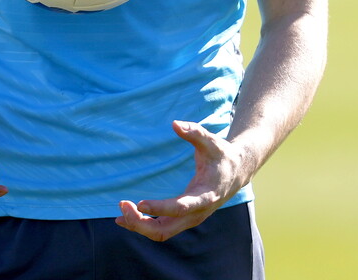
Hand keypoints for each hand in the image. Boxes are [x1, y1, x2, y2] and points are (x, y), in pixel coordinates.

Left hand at [115, 120, 248, 241]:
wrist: (236, 172)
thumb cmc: (221, 155)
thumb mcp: (211, 141)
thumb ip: (195, 132)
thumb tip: (175, 124)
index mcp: (205, 196)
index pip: (180, 208)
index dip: (160, 208)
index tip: (139, 203)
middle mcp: (196, 214)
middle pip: (165, 230)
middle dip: (141, 223)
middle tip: (123, 204)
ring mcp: (189, 219)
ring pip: (160, 233)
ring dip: (139, 226)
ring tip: (121, 211)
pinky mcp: (183, 219)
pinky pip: (161, 229)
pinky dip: (142, 226)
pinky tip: (126, 218)